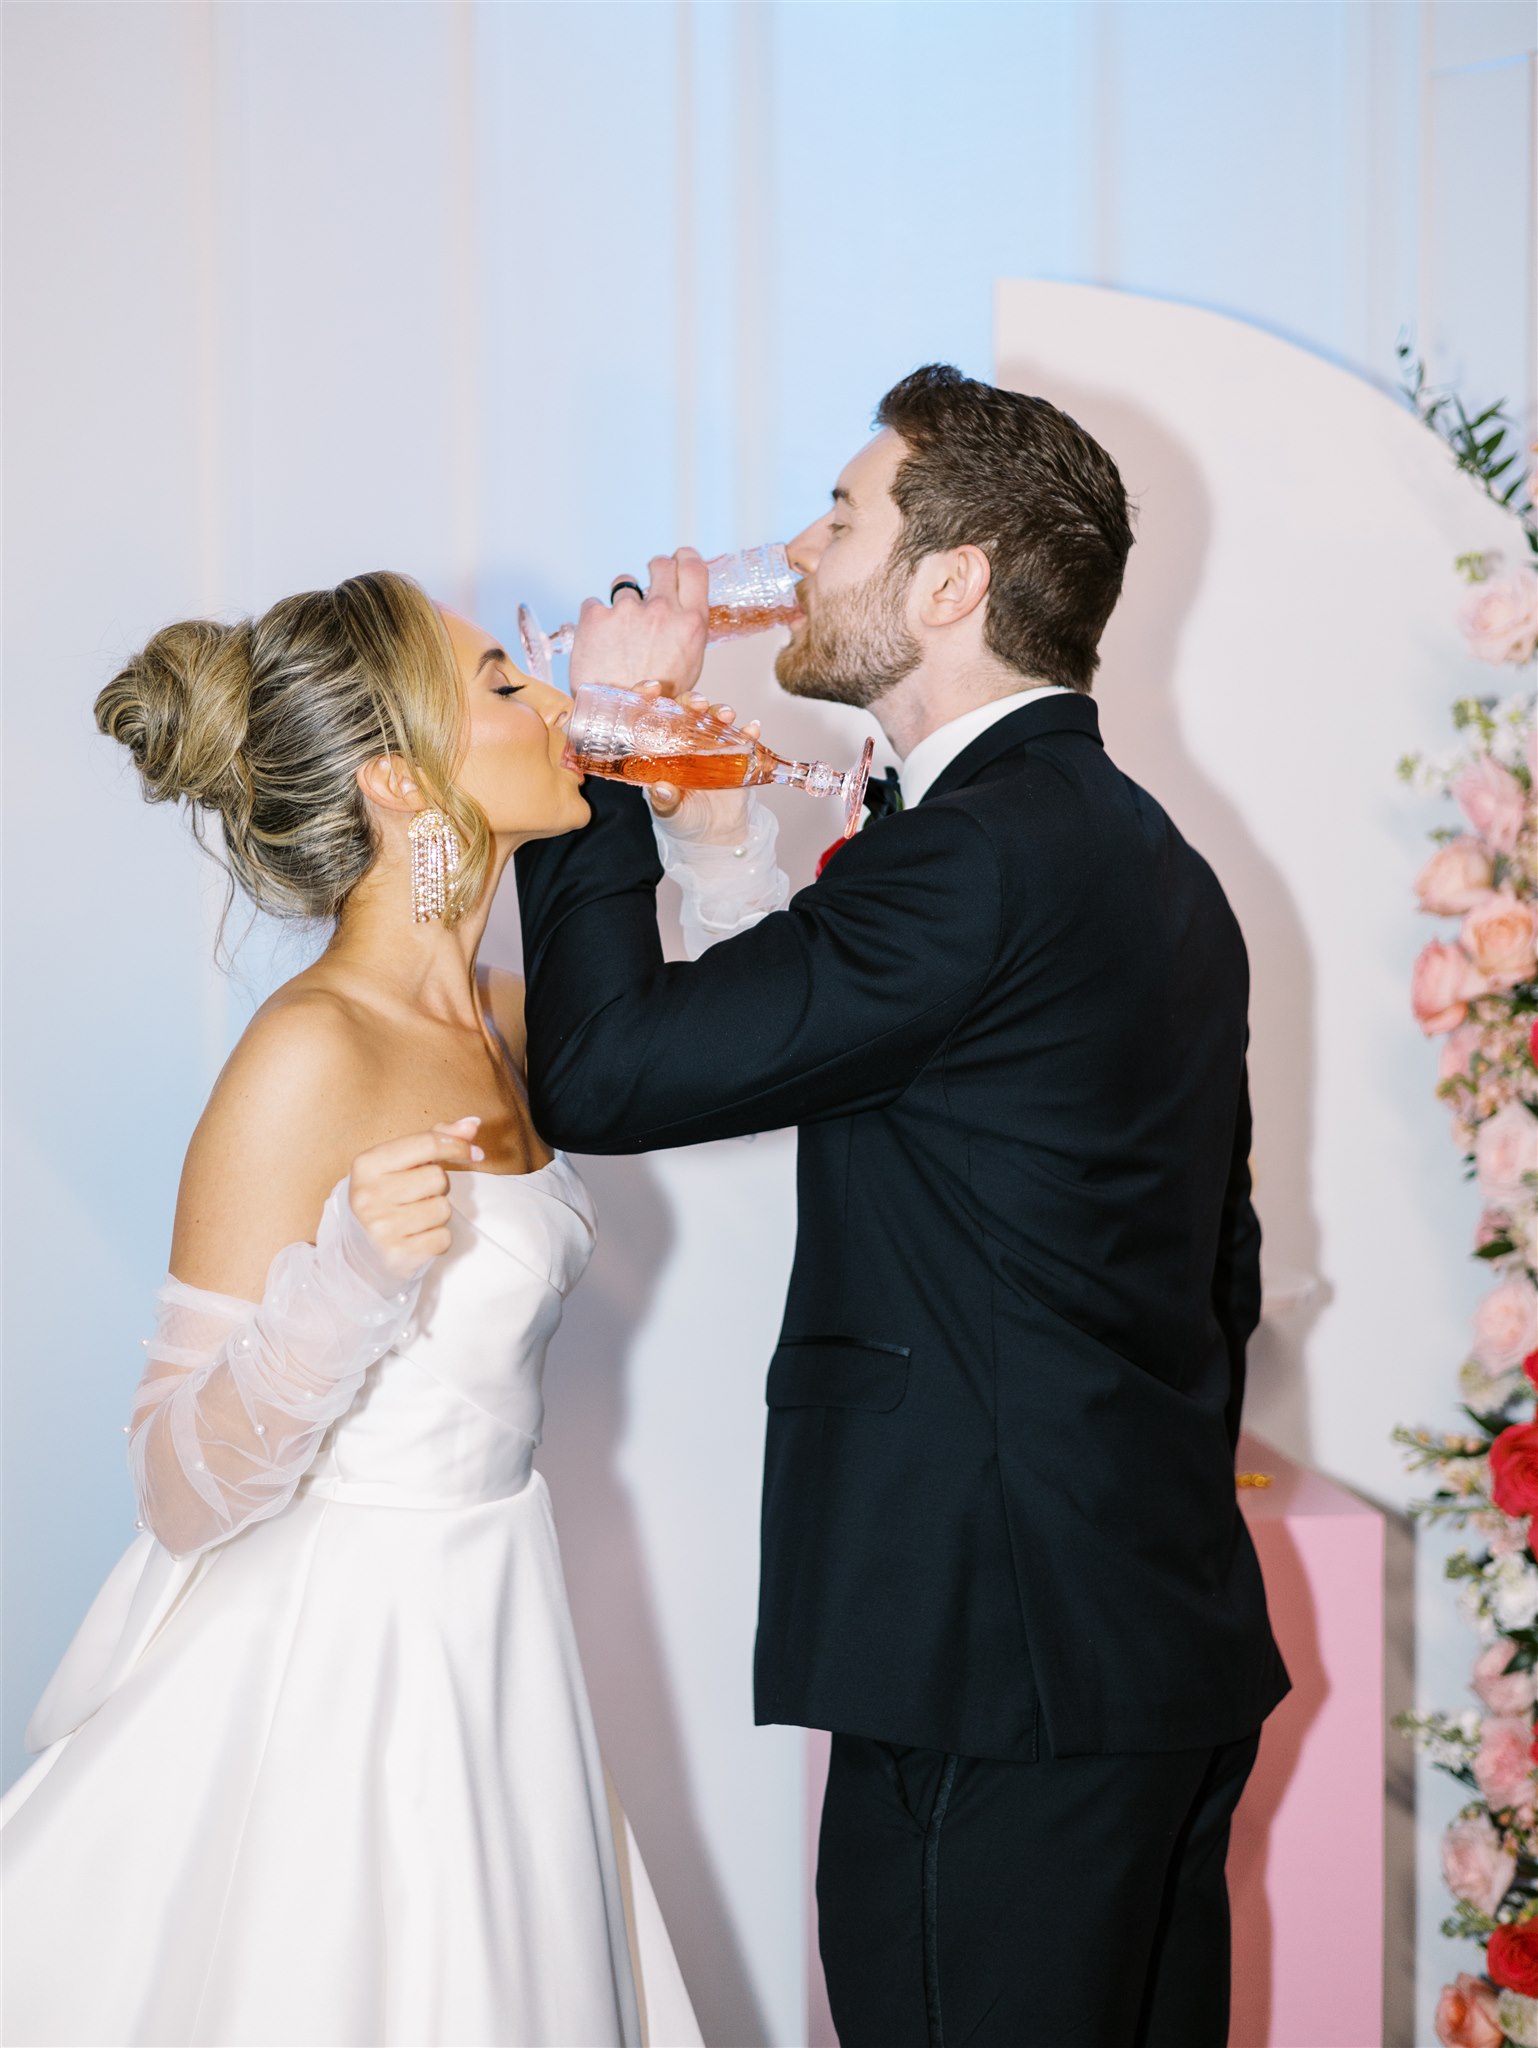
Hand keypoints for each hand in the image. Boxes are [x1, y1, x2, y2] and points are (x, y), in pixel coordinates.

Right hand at [346, 1117, 484, 1279]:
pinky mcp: (397, 1255)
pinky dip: (437, 1238)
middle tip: (418, 1195)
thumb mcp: (400, 1163)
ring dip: (438, 1213)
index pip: (426, 1143)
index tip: (472, 1152)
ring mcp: (381, 1227)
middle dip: (438, 1186)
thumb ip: (435, 1139)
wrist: (360, 1251)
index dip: (457, 1145)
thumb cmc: (387, 1198)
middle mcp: (369, 1194)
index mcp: (367, 1164)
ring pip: (443, 1209)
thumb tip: (472, 1124)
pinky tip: (416, 1237)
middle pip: (438, 1177)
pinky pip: (443, 1238)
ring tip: (415, 1217)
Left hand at [569, 549, 709, 694]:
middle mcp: (662, 611)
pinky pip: (594, 604)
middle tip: (647, 587)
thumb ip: (685, 633)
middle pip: (661, 564)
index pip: (694, 569)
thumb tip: (679, 612)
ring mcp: (627, 611)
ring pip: (623, 584)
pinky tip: (598, 644)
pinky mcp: (595, 616)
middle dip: (654, 569)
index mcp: (691, 624)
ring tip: (618, 633)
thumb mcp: (688, 667)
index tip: (679, 558)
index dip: (685, 558)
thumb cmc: (655, 702)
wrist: (617, 721)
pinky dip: (595, 620)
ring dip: (621, 602)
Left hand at [645, 684, 761, 845]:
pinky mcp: (734, 755)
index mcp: (659, 751)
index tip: (654, 688)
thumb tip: (661, 788)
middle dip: (692, 701)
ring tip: (727, 715)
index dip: (647, 696)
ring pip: (713, 719)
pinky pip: (742, 738)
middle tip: (699, 703)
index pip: (648, 716)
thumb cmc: (683, 821)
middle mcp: (682, 742)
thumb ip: (664, 801)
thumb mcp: (669, 813)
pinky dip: (748, 731)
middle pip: (684, 711)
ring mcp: (709, 746)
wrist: (715, 836)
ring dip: (720, 712)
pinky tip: (752, 729)